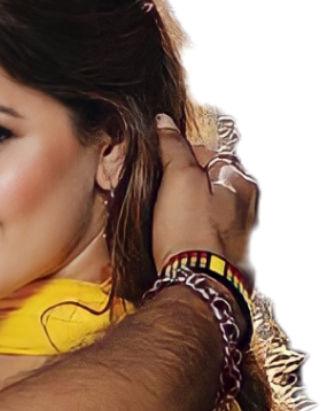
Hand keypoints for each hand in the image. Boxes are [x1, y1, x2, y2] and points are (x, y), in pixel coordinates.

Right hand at [150, 116, 258, 288]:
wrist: (200, 288)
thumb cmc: (191, 232)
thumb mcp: (178, 179)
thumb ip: (174, 147)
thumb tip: (165, 121)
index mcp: (241, 181)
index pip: (206, 152)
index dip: (177, 157)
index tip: (160, 170)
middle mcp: (250, 206)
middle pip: (208, 181)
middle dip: (184, 185)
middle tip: (160, 197)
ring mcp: (245, 234)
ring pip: (209, 208)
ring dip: (189, 210)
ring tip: (167, 221)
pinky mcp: (234, 258)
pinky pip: (210, 233)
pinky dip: (195, 232)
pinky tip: (180, 240)